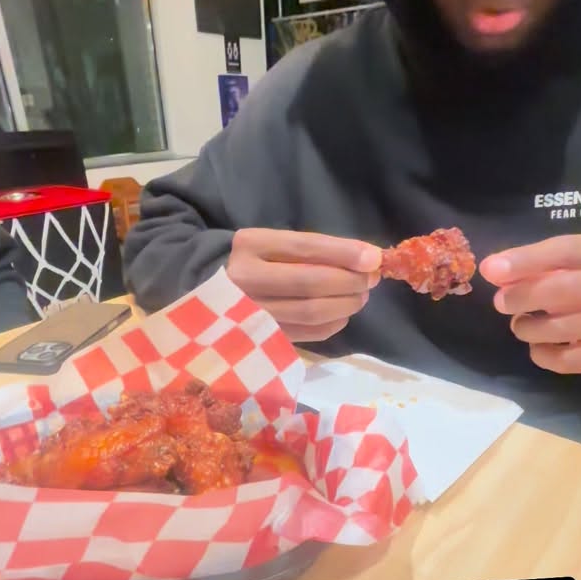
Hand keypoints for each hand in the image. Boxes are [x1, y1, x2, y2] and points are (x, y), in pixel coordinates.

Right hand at [227, 228, 381, 342]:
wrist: (207, 287)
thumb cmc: (254, 261)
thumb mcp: (273, 243)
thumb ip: (315, 250)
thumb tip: (368, 259)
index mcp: (251, 245)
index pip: (305, 247)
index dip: (343, 253)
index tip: (373, 257)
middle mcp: (246, 278)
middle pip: (311, 282)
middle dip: (350, 281)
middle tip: (370, 279)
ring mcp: (250, 311)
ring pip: (311, 311)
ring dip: (346, 304)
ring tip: (360, 296)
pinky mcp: (260, 336)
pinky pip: (306, 333)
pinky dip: (333, 324)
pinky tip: (341, 315)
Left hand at [480, 233, 580, 374]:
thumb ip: (566, 260)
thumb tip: (503, 269)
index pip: (570, 251)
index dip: (527, 259)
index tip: (491, 268)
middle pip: (567, 288)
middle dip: (526, 295)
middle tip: (502, 302)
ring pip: (569, 326)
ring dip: (532, 328)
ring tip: (520, 325)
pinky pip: (578, 361)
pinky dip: (549, 357)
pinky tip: (538, 349)